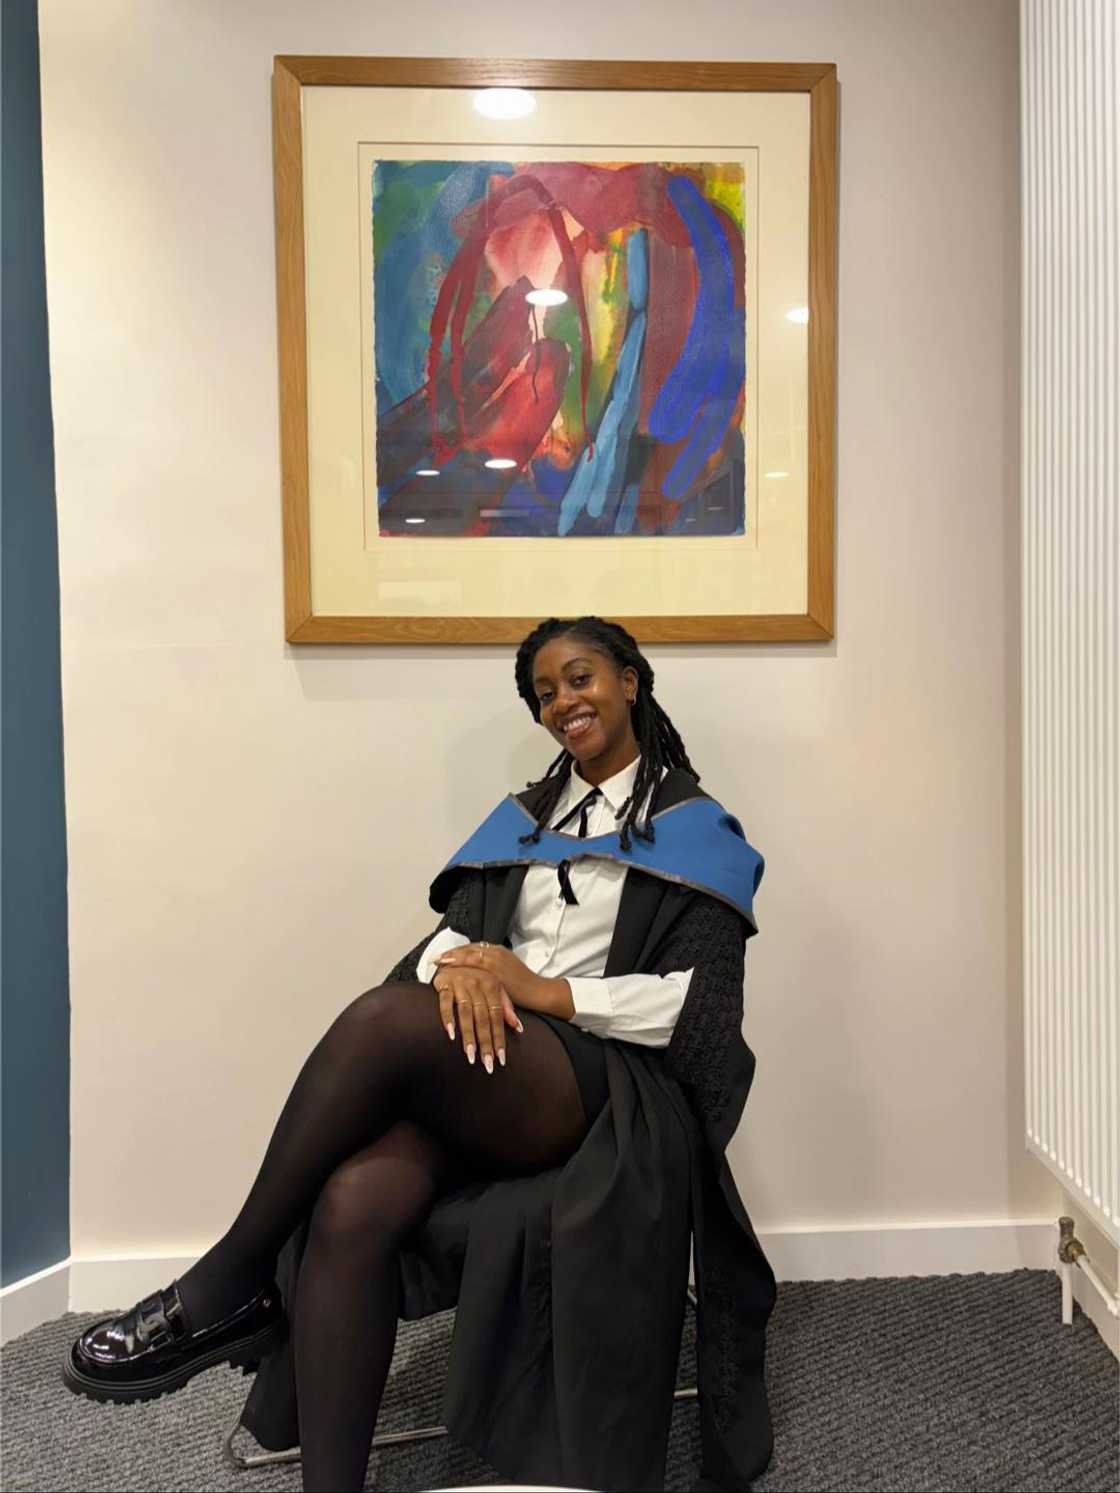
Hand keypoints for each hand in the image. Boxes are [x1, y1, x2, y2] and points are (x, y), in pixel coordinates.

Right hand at [432, 965, 521, 1073]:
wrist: (453, 958)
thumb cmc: (476, 977)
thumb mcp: (494, 987)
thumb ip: (505, 1006)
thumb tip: (518, 1027)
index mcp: (492, 986)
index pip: (497, 1016)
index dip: (499, 1037)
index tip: (500, 1058)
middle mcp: (478, 984)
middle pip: (483, 1018)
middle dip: (485, 1042)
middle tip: (486, 1064)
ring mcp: (461, 983)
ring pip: (466, 1013)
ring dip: (468, 1035)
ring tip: (470, 1055)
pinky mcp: (444, 984)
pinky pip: (445, 1002)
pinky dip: (447, 1017)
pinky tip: (450, 1034)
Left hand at [434, 944, 574, 1018]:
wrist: (539, 992)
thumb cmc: (523, 988)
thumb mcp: (505, 975)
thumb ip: (491, 972)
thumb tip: (476, 977)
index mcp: (498, 951)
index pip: (472, 949)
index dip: (457, 952)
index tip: (442, 957)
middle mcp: (496, 952)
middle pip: (468, 949)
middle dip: (451, 954)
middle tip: (435, 959)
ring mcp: (496, 960)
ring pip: (469, 954)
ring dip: (452, 958)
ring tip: (438, 963)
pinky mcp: (497, 971)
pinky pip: (474, 965)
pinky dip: (460, 965)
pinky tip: (450, 970)